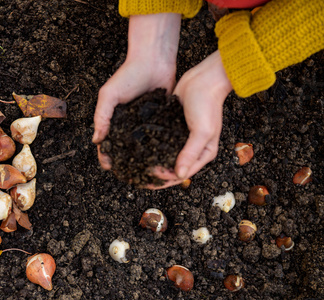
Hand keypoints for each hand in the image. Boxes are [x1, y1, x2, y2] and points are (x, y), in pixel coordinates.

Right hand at [92, 13, 181, 169]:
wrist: (154, 60)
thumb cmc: (128, 74)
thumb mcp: (109, 95)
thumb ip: (102, 116)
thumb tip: (96, 141)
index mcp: (114, 120)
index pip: (107, 143)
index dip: (107, 156)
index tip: (110, 167)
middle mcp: (129, 124)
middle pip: (125, 148)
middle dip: (126, 162)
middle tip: (130, 175)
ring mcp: (145, 123)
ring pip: (143, 146)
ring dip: (144, 158)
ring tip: (148, 171)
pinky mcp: (161, 119)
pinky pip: (159, 137)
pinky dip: (160, 147)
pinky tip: (164, 158)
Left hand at [146, 50, 232, 188]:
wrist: (204, 78)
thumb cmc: (207, 104)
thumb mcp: (202, 131)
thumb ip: (190, 154)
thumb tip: (179, 175)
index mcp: (203, 154)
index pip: (181, 174)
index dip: (164, 180)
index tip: (146, 180)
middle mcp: (192, 149)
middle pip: (171, 168)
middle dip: (155, 175)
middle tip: (136, 178)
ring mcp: (181, 138)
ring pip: (164, 156)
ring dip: (151, 161)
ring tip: (133, 166)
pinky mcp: (172, 127)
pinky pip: (160, 141)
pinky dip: (150, 146)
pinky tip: (136, 148)